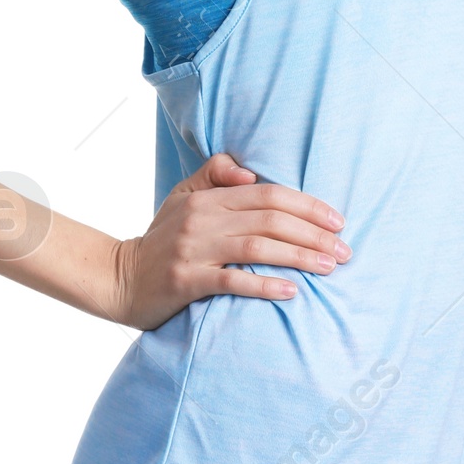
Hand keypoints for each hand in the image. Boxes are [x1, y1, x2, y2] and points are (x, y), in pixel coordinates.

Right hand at [106, 151, 349, 331]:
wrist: (118, 278)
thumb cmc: (161, 239)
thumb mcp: (182, 197)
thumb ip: (214, 175)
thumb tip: (251, 172)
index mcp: (207, 197)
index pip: (267, 193)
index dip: (307, 204)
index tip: (338, 221)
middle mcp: (202, 219)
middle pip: (270, 218)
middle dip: (313, 233)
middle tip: (344, 251)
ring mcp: (193, 250)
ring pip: (258, 246)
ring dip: (299, 257)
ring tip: (328, 268)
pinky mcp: (186, 281)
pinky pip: (232, 280)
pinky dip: (264, 284)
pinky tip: (291, 291)